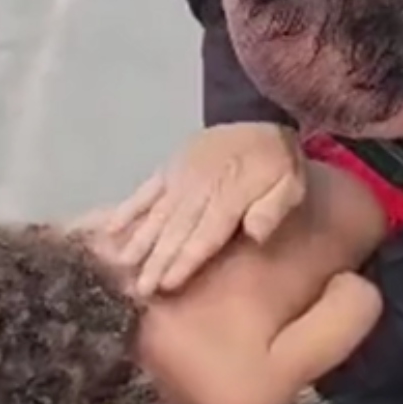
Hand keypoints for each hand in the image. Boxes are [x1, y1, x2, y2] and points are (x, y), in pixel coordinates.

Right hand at [109, 123, 305, 295]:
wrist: (260, 114)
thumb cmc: (278, 161)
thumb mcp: (291, 185)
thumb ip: (272, 210)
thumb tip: (253, 235)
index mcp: (229, 198)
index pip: (204, 236)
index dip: (185, 260)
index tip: (166, 284)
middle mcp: (199, 190)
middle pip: (176, 231)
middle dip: (156, 261)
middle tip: (139, 289)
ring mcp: (181, 177)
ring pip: (157, 214)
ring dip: (140, 240)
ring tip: (122, 265)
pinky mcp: (170, 166)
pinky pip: (146, 190)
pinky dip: (128, 208)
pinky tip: (111, 228)